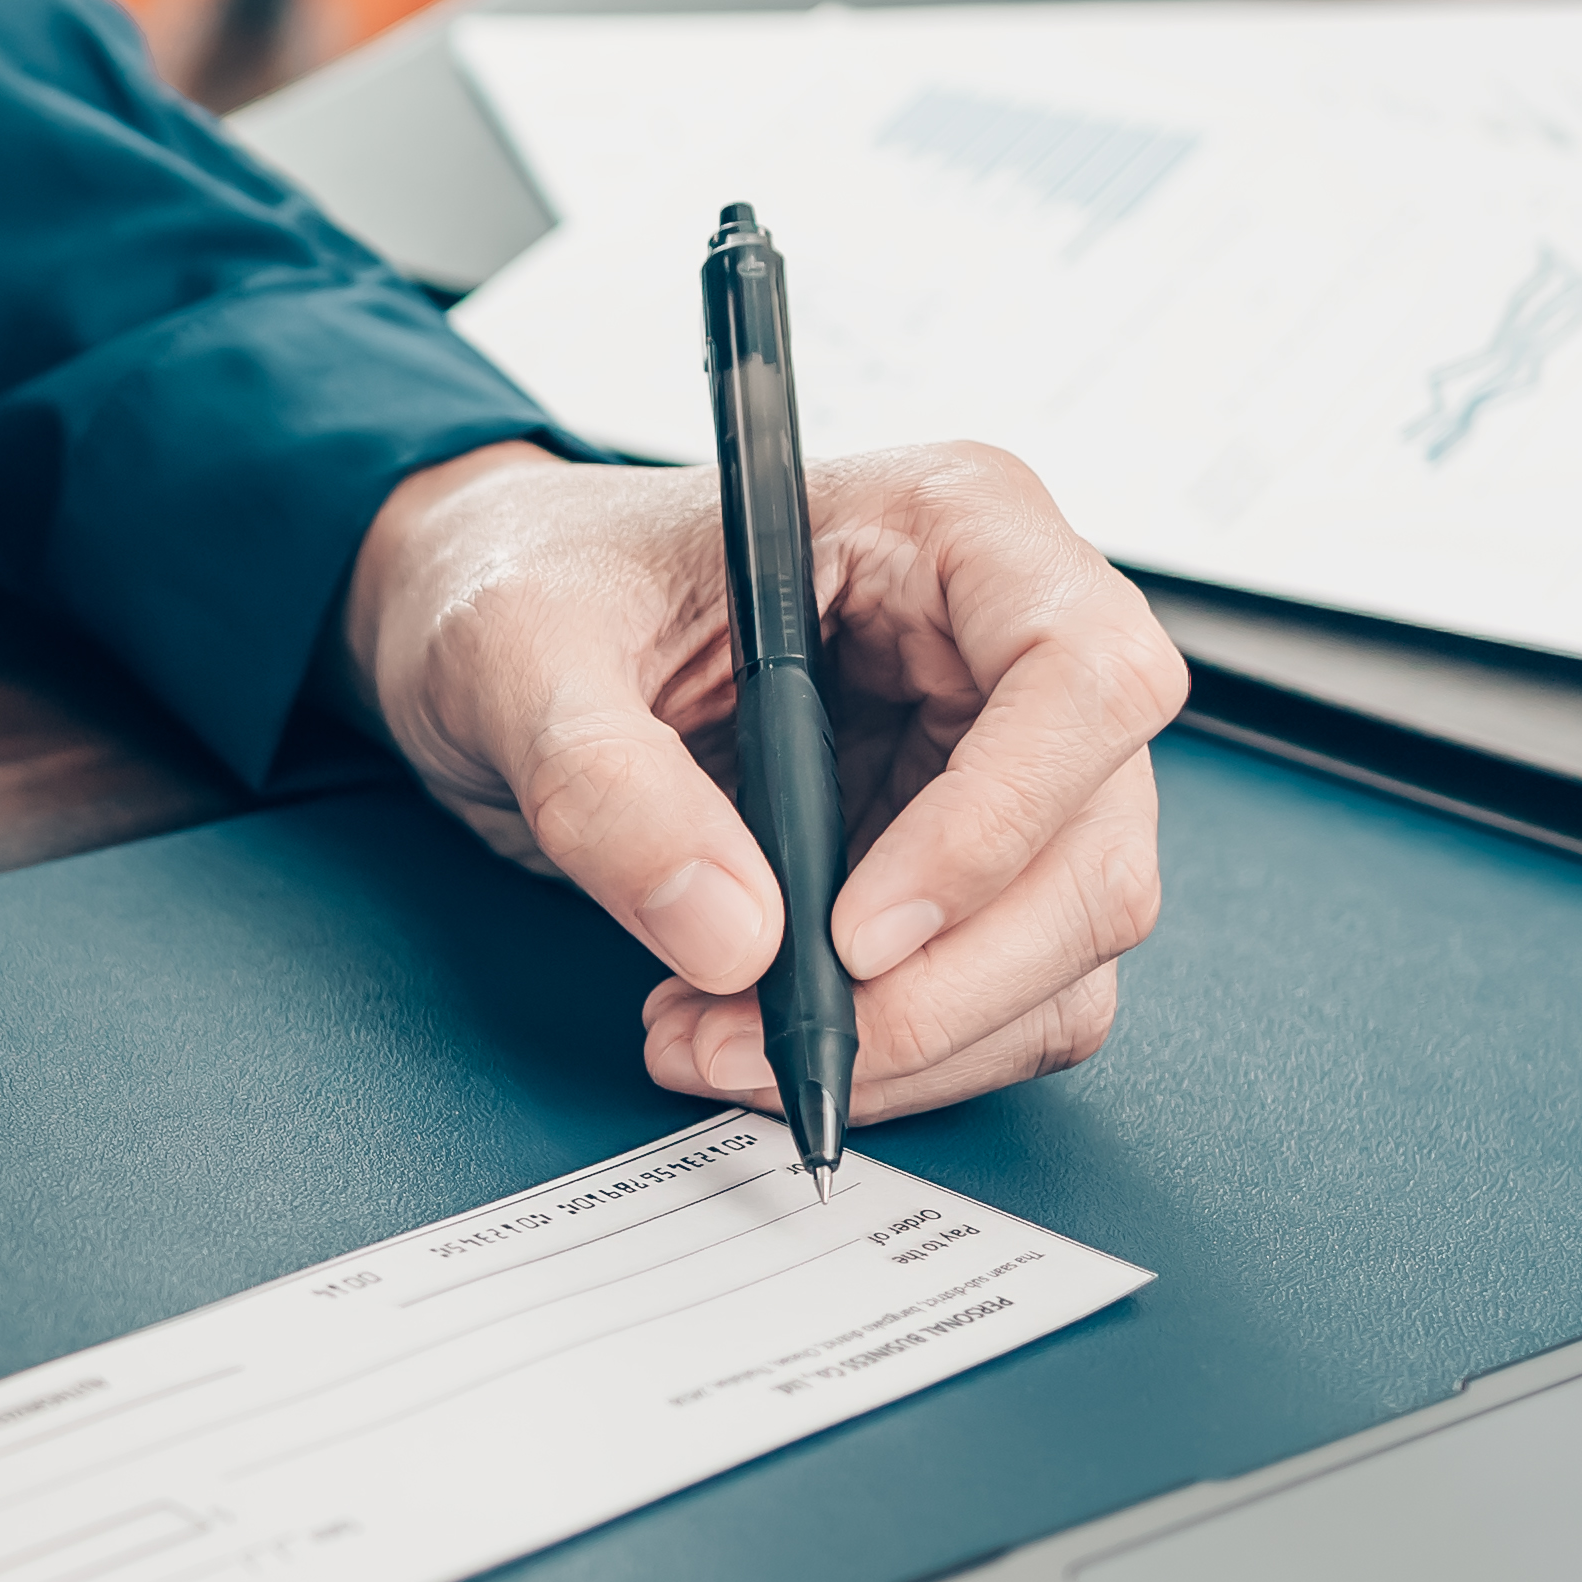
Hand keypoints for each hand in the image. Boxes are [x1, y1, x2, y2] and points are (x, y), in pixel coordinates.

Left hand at [342, 441, 1186, 1122]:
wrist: (489, 633)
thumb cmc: (526, 582)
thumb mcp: (520, 655)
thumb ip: (608, 784)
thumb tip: (732, 933)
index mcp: (948, 528)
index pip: (1084, 676)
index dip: (997, 823)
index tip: (855, 934)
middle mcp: (1003, 646)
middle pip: (1092, 849)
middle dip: (942, 986)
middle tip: (770, 1041)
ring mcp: (998, 764)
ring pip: (1062, 947)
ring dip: (910, 1040)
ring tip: (720, 1042)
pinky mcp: (958, 864)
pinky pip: (998, 996)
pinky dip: (897, 1053)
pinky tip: (747, 1033)